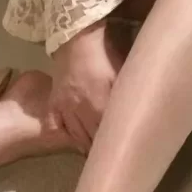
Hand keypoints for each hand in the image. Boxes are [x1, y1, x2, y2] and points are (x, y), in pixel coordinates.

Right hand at [49, 21, 121, 153]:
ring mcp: (66, 109)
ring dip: (87, 144)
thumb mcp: (121, 74)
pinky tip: (76, 138)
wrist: (78, 37)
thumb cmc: (105, 53)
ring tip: (97, 151)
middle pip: (92, 140)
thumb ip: (126, 96)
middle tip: (112, 154)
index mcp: (100, 106)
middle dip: (102, 148)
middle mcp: (81, 113)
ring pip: (77, 137)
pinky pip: (60, 126)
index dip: (116, 144)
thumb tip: (136, 112)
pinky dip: (69, 134)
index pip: (108, 136)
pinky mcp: (55, 102)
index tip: (123, 150)